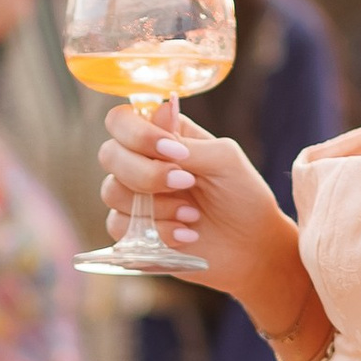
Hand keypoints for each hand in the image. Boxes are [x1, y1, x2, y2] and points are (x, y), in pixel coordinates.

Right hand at [99, 106, 288, 312]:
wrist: (251, 248)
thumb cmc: (243, 197)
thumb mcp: (225, 159)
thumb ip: (188, 141)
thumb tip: (160, 112)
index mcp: (162, 136)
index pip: (122, 121)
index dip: (138, 134)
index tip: (175, 153)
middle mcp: (142, 163)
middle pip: (109, 155)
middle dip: (146, 173)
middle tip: (186, 183)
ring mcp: (134, 198)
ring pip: (112, 192)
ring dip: (156, 205)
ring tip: (193, 215)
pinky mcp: (132, 231)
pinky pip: (119, 226)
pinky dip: (157, 230)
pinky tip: (186, 234)